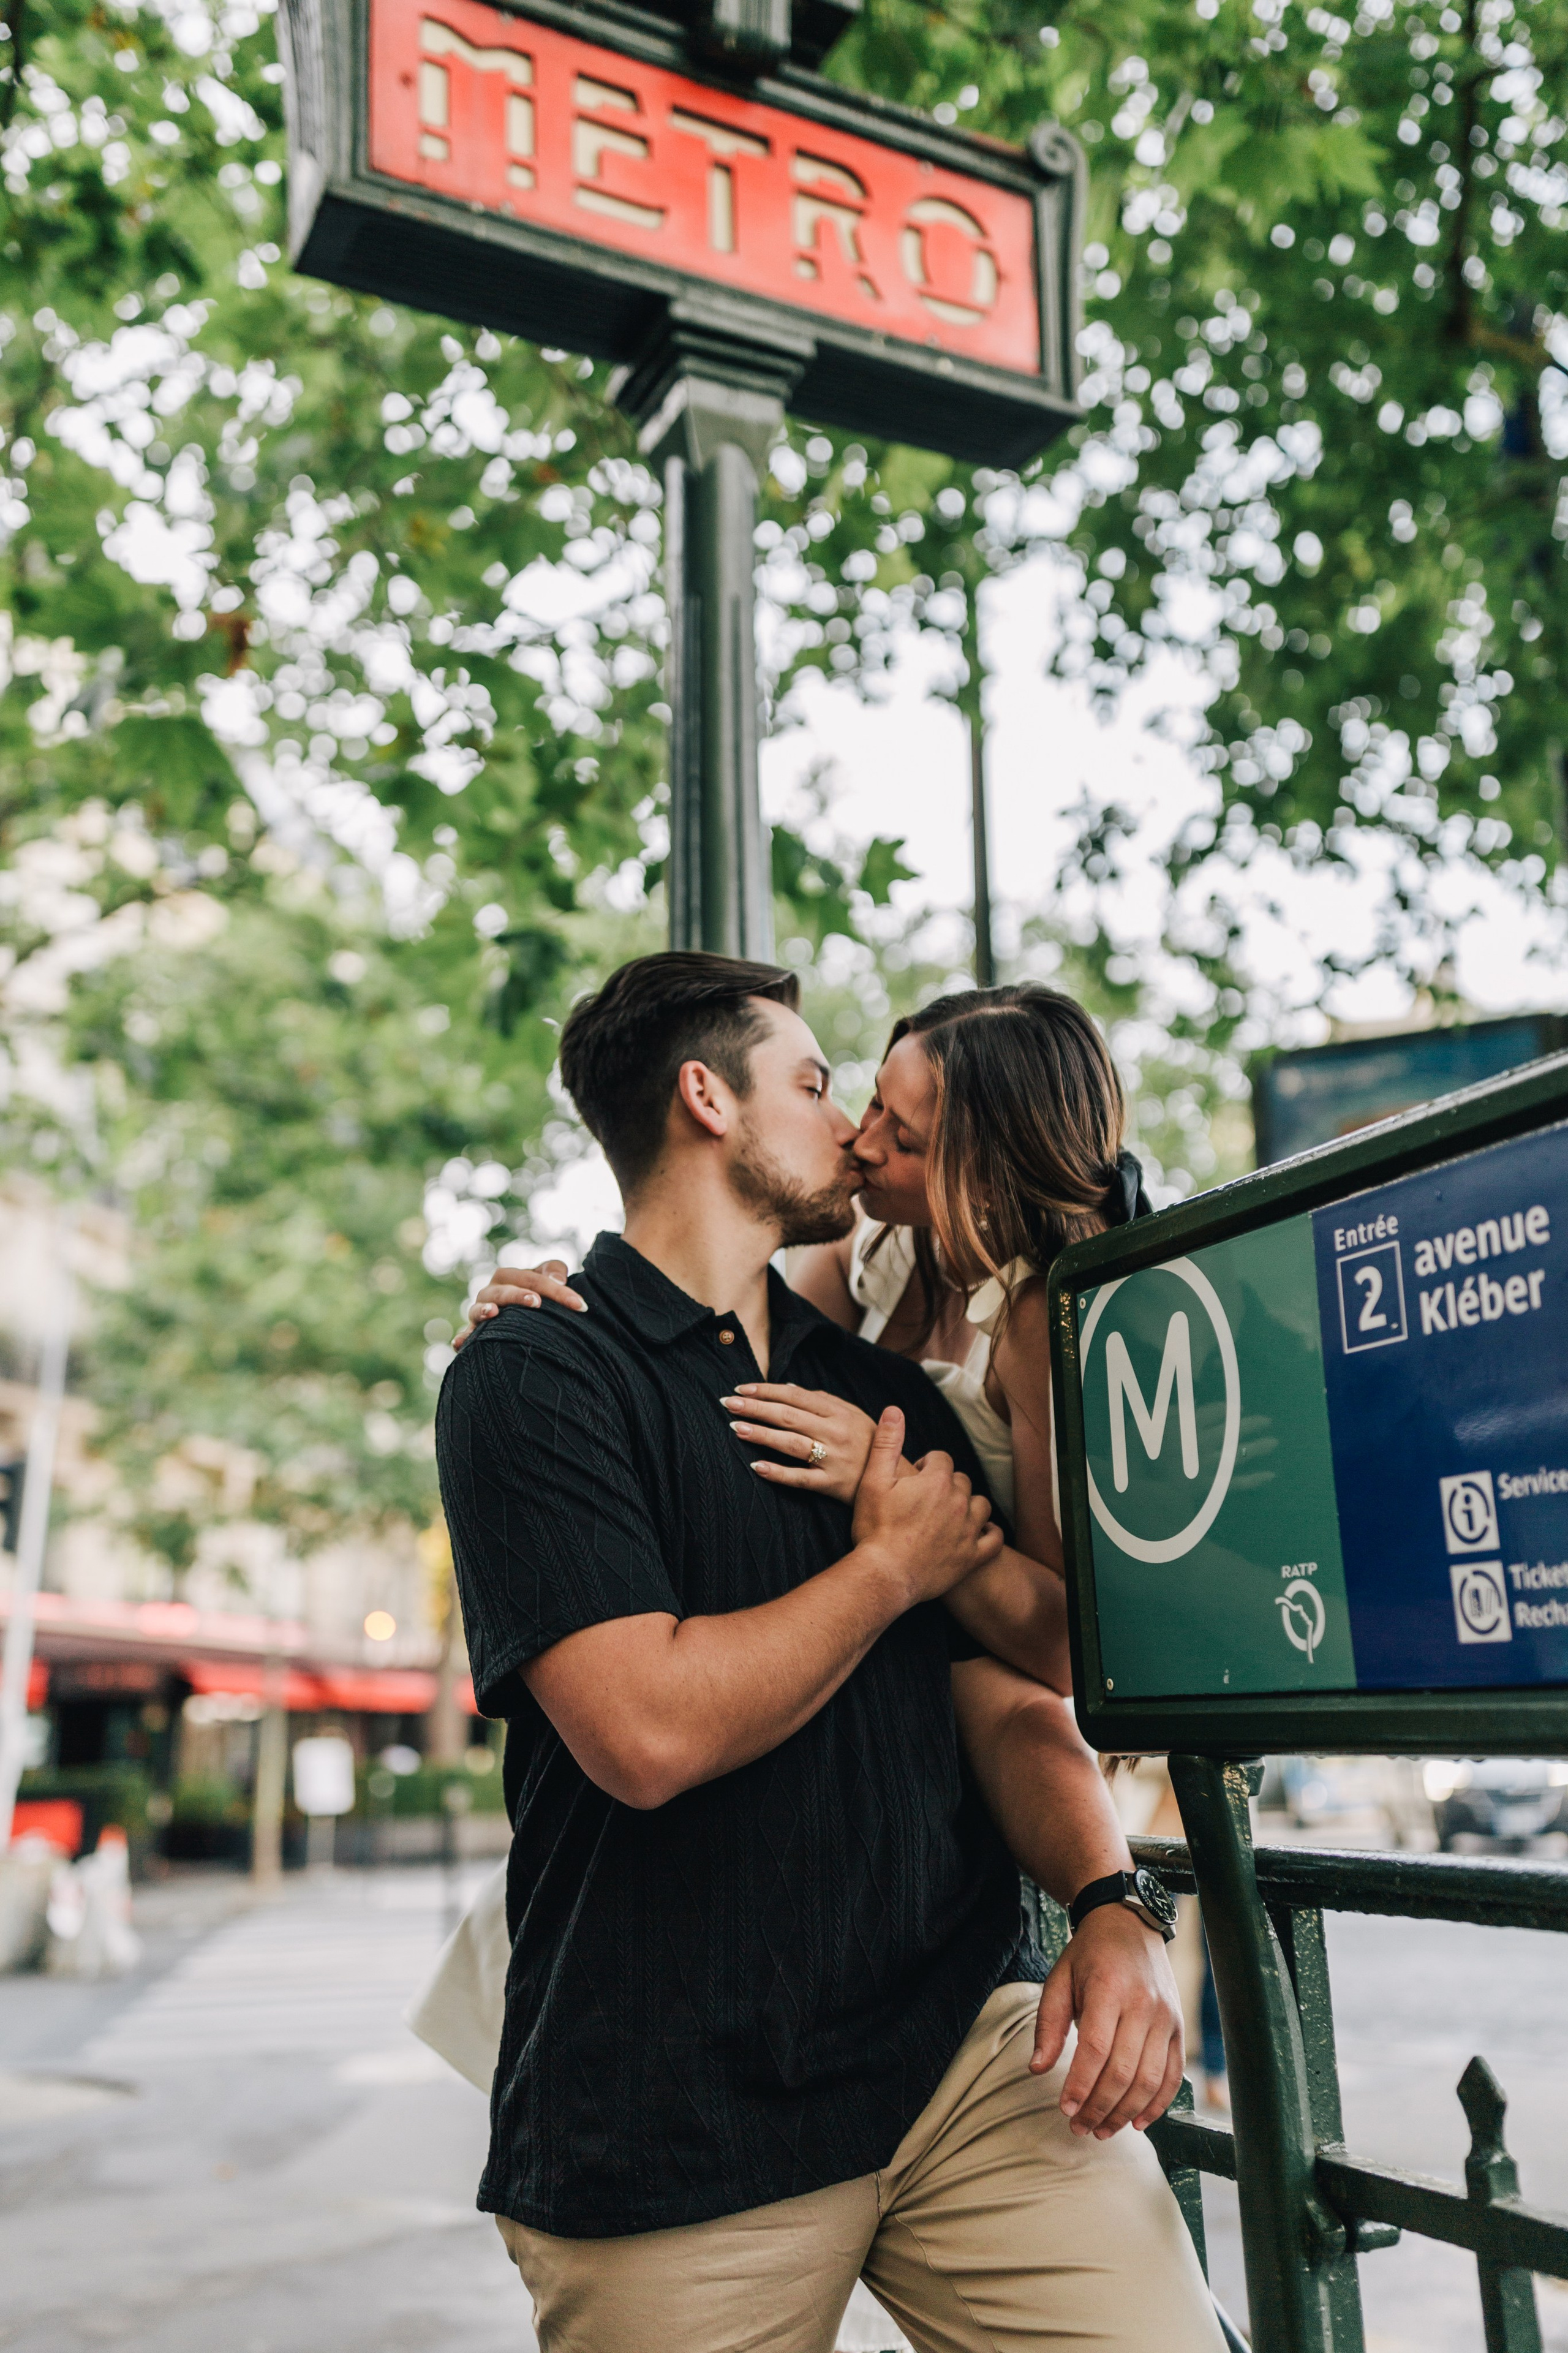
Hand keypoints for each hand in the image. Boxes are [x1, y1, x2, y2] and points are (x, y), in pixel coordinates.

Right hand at [453, 1259, 586, 1346]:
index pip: (533, 1279)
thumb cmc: (537, 1293)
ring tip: (493, 1313)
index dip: (557, 1291)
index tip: (580, 1305)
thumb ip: (554, 1271)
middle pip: (502, 1290)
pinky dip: (462, 1338)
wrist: (522, 1313)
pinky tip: (459, 1344)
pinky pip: (465, 1334)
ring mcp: (481, 1312)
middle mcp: (492, 1292)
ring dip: (484, 1310)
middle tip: (536, 1303)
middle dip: (519, 1295)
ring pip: (478, 1309)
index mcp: (509, 1278)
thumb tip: (559, 1279)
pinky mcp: (474, 1332)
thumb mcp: (548, 1278)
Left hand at [723, 1383, 878, 1505]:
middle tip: (728, 1403)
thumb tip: (787, 1388)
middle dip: (755, 1408)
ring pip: (791, 1444)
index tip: (742, 1388)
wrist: (894, 1480)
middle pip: (789, 1416)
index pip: (796, 1396)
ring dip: (761, 1435)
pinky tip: (756, 1466)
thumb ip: (823, 1400)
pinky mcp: (831, 1484)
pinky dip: (778, 1472)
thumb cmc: (869, 1443)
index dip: (767, 1391)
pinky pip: (800, 1478)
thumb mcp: (853, 1414)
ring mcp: (833, 1459)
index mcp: (840, 1412)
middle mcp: (836, 1433)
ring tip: (736, 1428)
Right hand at [851, 1408, 1001, 1607]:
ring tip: (949, 1513)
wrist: (883, 1575)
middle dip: (946, 1484)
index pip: (941, 1458)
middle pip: (961, 1480)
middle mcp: (959, 1502)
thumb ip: (887, 1443)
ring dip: (968, 1504)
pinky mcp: (972, 1556)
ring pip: (980, 1505)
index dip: (927, 1464)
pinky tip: (979, 1532)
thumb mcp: (873, 1481)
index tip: (914, 1478)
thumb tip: (895, 1409)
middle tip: (925, 1498)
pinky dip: (989, 1532)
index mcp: (937, 1481)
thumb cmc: (874, 1529)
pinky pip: (994, 1538)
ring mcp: (968, 1530)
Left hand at [1029, 1904, 1183, 2139]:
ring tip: (1103, 2130)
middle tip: (1080, 2129)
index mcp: (1108, 1988)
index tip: (1065, 2111)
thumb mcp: (1059, 1978)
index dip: (1080, 2085)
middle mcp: (1143, 2004)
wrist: (1130, 1924)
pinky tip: (1137, 2121)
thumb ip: (1048, 2024)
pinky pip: (1173, 2074)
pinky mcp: (1178, 2027)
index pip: (1096, 2049)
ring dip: (1126, 2112)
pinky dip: (1157, 2103)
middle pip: (1123, 2071)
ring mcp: (1166, 2017)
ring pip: (1149, 2079)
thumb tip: (1037, 2069)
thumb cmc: (1088, 1955)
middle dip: (1100, 2107)